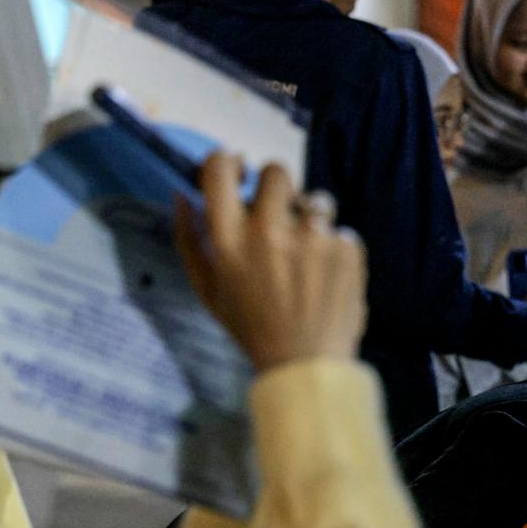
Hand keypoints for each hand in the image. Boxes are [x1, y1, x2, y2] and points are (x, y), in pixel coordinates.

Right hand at [175, 152, 366, 372]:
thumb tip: (181, 194)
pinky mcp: (346, 247)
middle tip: (278, 219)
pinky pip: (339, 229)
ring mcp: (312, 237)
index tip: (239, 172)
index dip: (229, 162)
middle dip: (277, 190)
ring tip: (307, 256)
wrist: (304, 364)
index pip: (221, 168)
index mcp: (230, 240)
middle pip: (276, 172)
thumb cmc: (250, 325)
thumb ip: (189, 239)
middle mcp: (269, 231)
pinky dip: (334, 248)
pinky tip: (325, 276)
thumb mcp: (207, 289)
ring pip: (314, 199)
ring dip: (310, 219)